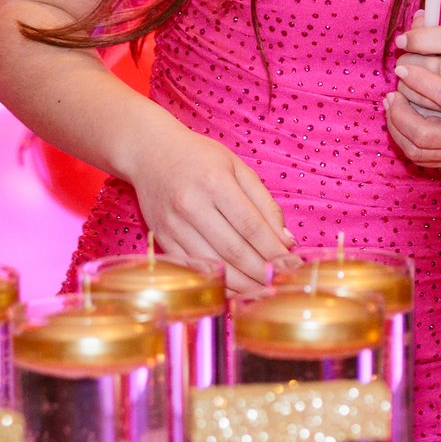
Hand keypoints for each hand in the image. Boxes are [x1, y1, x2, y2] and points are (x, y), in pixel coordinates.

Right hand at [126, 126, 294, 290]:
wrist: (149, 152)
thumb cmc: (198, 157)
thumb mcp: (237, 167)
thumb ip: (264, 203)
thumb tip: (286, 241)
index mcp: (215, 182)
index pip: (251, 226)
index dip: (274, 250)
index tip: (291, 265)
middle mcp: (191, 205)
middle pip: (234, 250)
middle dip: (262, 271)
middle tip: (281, 282)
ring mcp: (173, 224)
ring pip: (214, 265)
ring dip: (242, 283)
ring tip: (263, 289)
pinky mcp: (162, 238)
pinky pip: (193, 268)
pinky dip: (216, 282)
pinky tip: (235, 288)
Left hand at [386, 14, 440, 187]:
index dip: (422, 82)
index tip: (403, 67)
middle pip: (425, 132)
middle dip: (401, 112)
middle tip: (392, 90)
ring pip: (420, 150)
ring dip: (398, 128)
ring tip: (391, 105)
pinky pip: (426, 159)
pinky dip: (407, 142)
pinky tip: (402, 124)